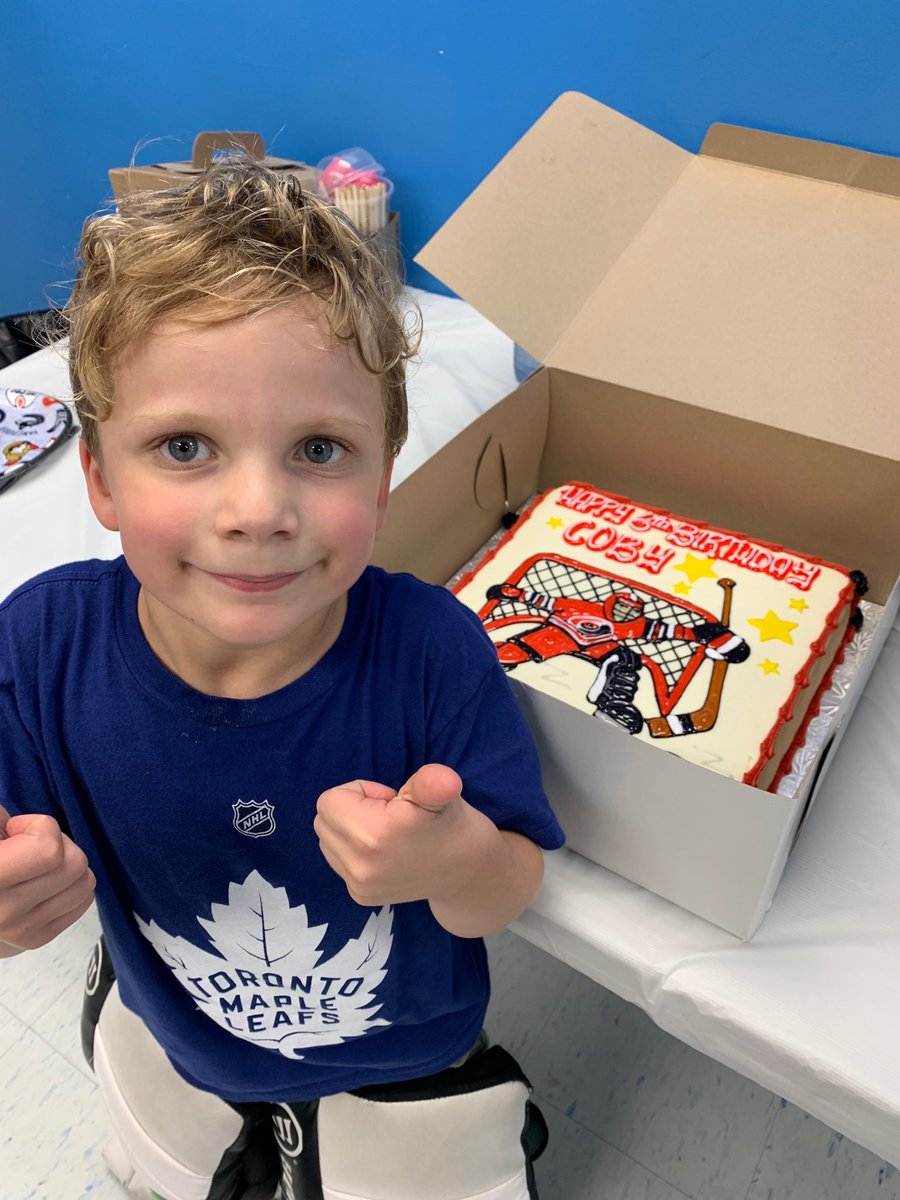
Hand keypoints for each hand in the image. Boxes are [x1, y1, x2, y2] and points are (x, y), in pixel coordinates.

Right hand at [0, 806, 95, 949]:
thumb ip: (1, 819)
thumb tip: (21, 822)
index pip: (47, 851)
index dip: (40, 826)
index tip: (14, 829)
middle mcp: (2, 912)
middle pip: (74, 864)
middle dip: (59, 843)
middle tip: (30, 844)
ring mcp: (20, 930)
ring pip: (84, 883)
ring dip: (68, 864)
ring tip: (38, 863)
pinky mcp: (36, 939)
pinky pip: (83, 901)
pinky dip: (71, 884)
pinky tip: (43, 880)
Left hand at [314, 764, 465, 906]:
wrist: (466, 870)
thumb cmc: (449, 822)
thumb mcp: (444, 792)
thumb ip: (433, 782)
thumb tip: (445, 781)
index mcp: (374, 835)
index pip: (330, 800)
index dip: (360, 792)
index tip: (390, 801)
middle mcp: (360, 866)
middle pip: (323, 820)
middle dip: (351, 810)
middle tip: (388, 816)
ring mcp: (359, 886)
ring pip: (327, 840)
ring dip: (349, 830)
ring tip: (386, 834)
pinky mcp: (360, 897)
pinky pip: (338, 860)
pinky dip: (353, 850)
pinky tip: (384, 852)